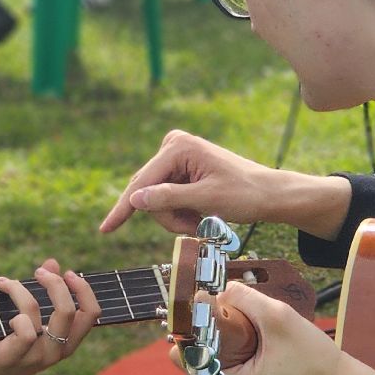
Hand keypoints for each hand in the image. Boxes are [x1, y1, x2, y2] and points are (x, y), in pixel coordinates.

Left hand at [0, 260, 100, 374]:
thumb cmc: (10, 342)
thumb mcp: (32, 318)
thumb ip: (46, 291)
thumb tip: (53, 263)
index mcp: (67, 341)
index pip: (92, 314)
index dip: (84, 289)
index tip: (67, 273)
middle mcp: (56, 351)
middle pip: (68, 310)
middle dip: (54, 283)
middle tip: (38, 272)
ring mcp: (34, 357)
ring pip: (35, 312)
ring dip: (18, 289)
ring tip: (4, 283)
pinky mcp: (12, 359)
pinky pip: (22, 331)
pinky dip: (12, 313)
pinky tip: (3, 311)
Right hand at [101, 130, 279, 234]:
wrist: (268, 194)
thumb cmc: (244, 194)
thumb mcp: (206, 200)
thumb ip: (170, 198)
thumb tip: (135, 198)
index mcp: (179, 147)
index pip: (143, 183)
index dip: (124, 209)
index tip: (106, 229)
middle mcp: (173, 146)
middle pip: (148, 192)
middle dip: (167, 216)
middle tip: (194, 227)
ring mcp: (176, 156)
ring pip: (156, 199)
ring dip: (175, 217)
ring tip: (200, 221)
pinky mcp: (179, 167)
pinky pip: (166, 197)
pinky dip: (179, 212)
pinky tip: (197, 214)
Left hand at [203, 283, 374, 374]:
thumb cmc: (317, 364)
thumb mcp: (280, 319)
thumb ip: (243, 298)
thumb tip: (216, 289)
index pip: (185, 350)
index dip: (198, 323)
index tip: (214, 303)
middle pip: (196, 356)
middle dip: (214, 334)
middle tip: (245, 322)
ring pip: (211, 362)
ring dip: (227, 344)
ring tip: (260, 340)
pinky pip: (224, 373)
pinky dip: (236, 357)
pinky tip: (261, 351)